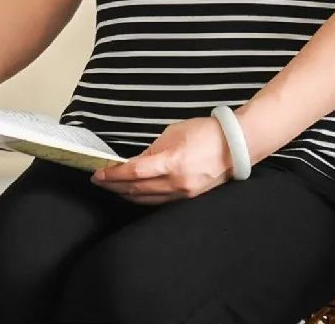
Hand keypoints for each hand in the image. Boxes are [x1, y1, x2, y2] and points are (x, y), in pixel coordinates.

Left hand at [90, 117, 233, 204]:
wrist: (235, 145)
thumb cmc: (205, 132)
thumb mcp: (174, 132)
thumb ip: (153, 149)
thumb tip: (135, 161)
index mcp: (171, 162)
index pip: (134, 173)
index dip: (113, 175)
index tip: (98, 173)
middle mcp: (176, 183)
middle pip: (136, 190)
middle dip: (114, 186)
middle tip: (99, 181)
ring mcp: (183, 193)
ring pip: (146, 199)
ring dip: (126, 195)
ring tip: (112, 187)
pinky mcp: (188, 198)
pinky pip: (160, 201)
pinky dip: (143, 198)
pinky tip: (134, 193)